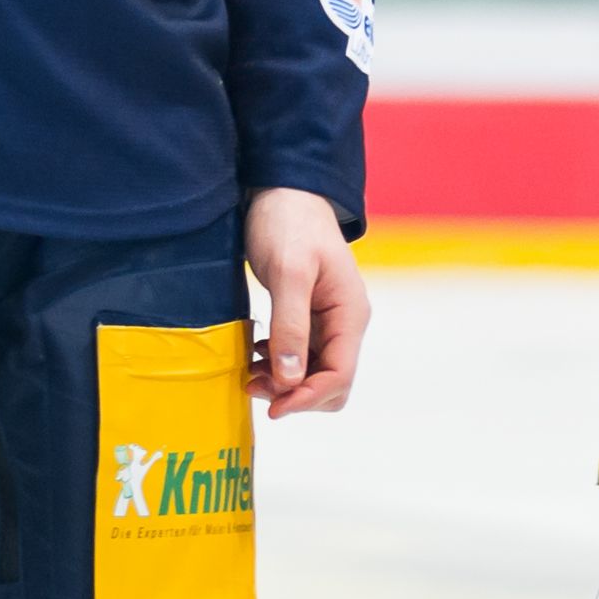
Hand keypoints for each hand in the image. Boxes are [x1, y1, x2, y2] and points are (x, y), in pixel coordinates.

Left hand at [244, 184, 367, 416]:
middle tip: (254, 385)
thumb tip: (291, 379)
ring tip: (248, 373)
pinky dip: (278, 364)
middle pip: (331, 383)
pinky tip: (255, 354)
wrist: (284, 192)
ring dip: (284, 382)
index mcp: (349, 314)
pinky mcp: (309, 317)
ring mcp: (328, 322)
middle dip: (295, 394)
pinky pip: (299, 356)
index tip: (272, 406)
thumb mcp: (288, 273)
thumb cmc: (289, 224)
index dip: (307, 398)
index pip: (339, 376)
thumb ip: (291, 325)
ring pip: (312, 373)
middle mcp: (344, 323)